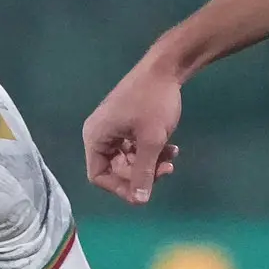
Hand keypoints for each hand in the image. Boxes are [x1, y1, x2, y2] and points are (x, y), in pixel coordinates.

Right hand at [81, 57, 182, 204]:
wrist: (166, 67)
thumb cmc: (154, 102)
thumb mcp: (151, 141)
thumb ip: (143, 172)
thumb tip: (138, 201)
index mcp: (96, 137)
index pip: (98, 175)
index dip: (120, 187)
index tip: (144, 190)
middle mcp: (100, 134)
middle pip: (116, 169)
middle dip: (142, 173)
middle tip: (166, 170)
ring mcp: (114, 128)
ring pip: (129, 159)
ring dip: (151, 163)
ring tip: (171, 158)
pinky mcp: (127, 123)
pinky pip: (135, 147)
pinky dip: (152, 150)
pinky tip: (172, 149)